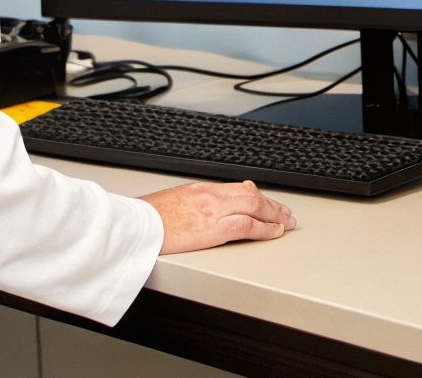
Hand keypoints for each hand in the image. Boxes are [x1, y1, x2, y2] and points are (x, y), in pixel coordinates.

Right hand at [140, 179, 297, 253]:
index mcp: (199, 189)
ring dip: (275, 215)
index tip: (266, 201)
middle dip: (272, 205)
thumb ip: (189, 204)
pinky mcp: (213, 229)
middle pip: (251, 196)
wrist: (134, 226)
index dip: (256, 195)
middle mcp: (209, 196)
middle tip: (286, 213)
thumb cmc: (145, 219)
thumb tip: (197, 211)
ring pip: (254, 207)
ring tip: (287, 223)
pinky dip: (265, 228)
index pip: (236, 188)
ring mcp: (213, 211)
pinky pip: (247, 226)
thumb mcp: (169, 202)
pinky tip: (274, 232)